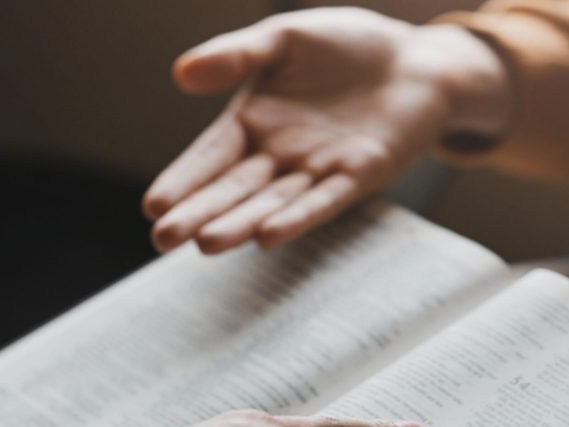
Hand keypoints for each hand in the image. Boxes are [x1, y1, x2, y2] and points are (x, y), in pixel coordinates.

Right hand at [144, 7, 511, 253]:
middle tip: (164, 239)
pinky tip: (269, 237)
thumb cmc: (347, 47)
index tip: (152, 207)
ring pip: (272, 202)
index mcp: (253, 123)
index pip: (208, 157)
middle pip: (233, 189)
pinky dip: (297, 217)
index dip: (182, 181)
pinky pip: (324, 200)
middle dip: (199, 214)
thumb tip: (181, 73)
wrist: (416, 60)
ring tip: (207, 244)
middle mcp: (279, 154)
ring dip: (240, 223)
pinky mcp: (360, 175)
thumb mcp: (285, 39)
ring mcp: (318, 169)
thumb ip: (237, 55)